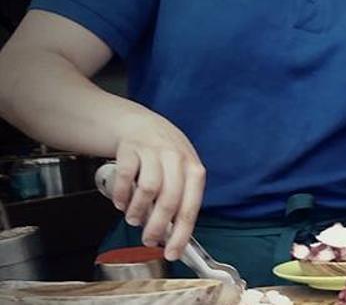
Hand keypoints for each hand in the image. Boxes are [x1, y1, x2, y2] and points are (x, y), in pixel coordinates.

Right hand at [110, 114, 205, 260]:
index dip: (181, 233)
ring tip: (133, 219)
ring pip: (148, 189)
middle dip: (157, 227)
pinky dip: (121, 195)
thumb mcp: (181, 172)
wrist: (141, 125)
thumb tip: (174, 235)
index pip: (190, 206)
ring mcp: (153, 152)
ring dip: (138, 211)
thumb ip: (179, 199)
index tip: (172, 252)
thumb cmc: (165, 156)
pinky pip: (125, 177)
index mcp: (193, 169)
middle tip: (148, 240)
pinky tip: (120, 202)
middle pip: (169, 200)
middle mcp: (176, 159)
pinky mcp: (131, 149)